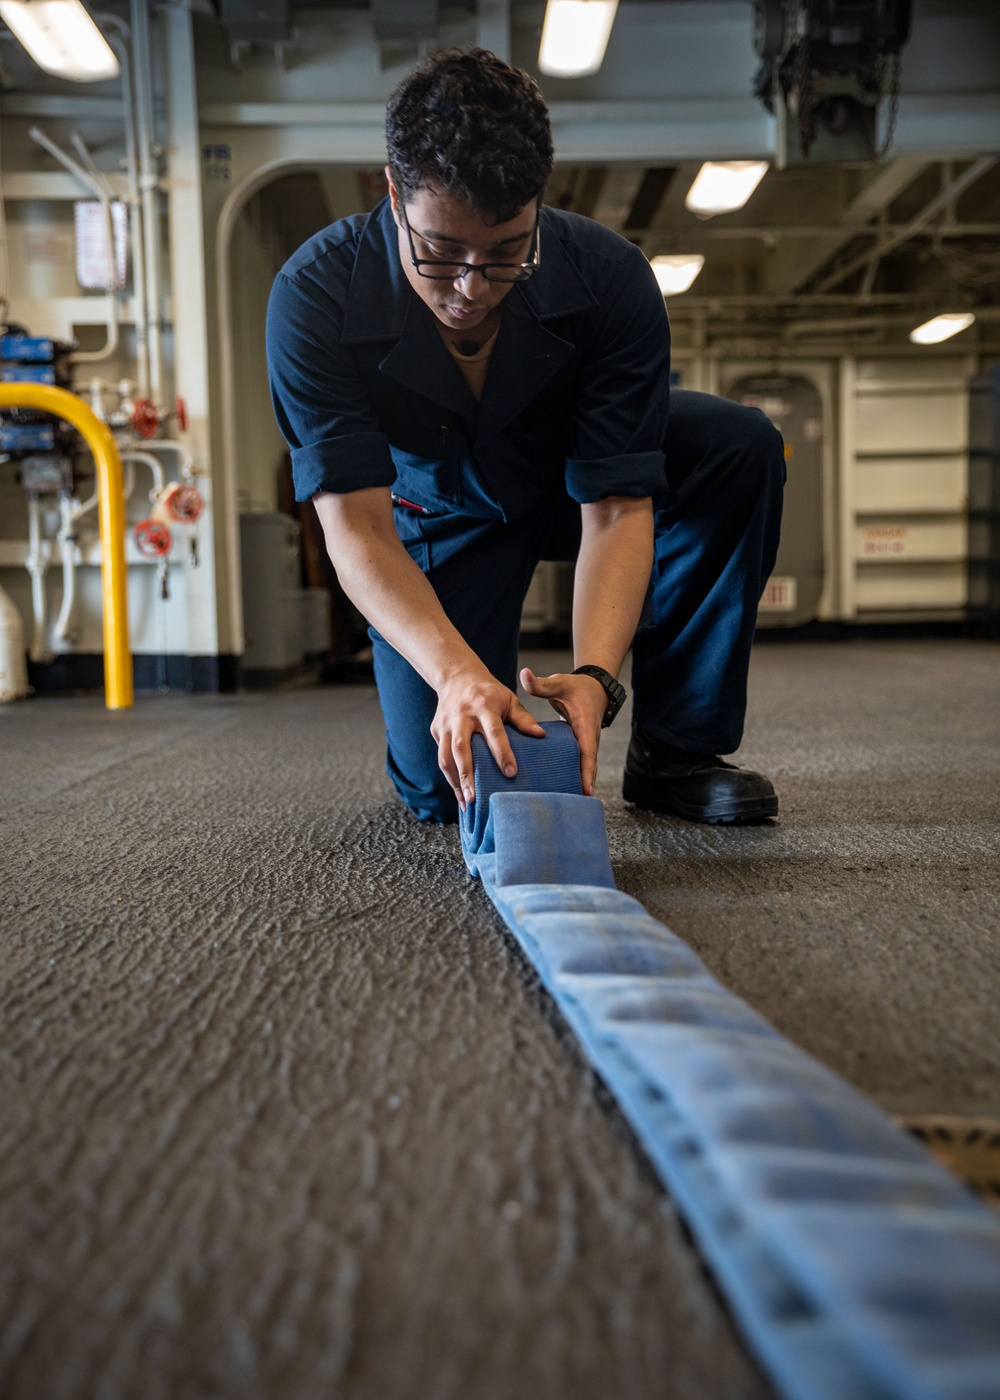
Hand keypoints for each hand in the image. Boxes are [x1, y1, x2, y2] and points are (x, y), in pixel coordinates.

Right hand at [432, 668, 544, 809]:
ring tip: (466, 802)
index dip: (502, 753)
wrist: (457, 677)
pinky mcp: (436, 731)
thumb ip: (523, 718)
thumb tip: (541, 736)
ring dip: (455, 781)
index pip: (494, 733)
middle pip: (462, 748)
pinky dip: (450, 777)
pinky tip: (460, 794)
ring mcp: (445, 724)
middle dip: (467, 774)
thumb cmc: (489, 693)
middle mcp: (462, 716)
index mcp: (484, 706)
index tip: (511, 774)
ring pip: (445, 757)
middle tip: (475, 797)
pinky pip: (442, 757)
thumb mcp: (509, 699)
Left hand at [519, 667, 608, 796]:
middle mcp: (590, 739)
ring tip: (568, 805)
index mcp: (586, 726)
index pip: (588, 751)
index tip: (587, 788)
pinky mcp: (581, 748)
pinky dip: (574, 778)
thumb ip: (541, 684)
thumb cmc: (574, 687)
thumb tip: (524, 674)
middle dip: (584, 784)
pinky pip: (579, 766)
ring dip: (579, 784)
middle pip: (589, 766)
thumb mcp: (559, 683)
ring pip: (585, 768)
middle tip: (577, 804)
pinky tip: (562, 791)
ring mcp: (587, 745)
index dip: (587, 770)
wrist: (593, 689)